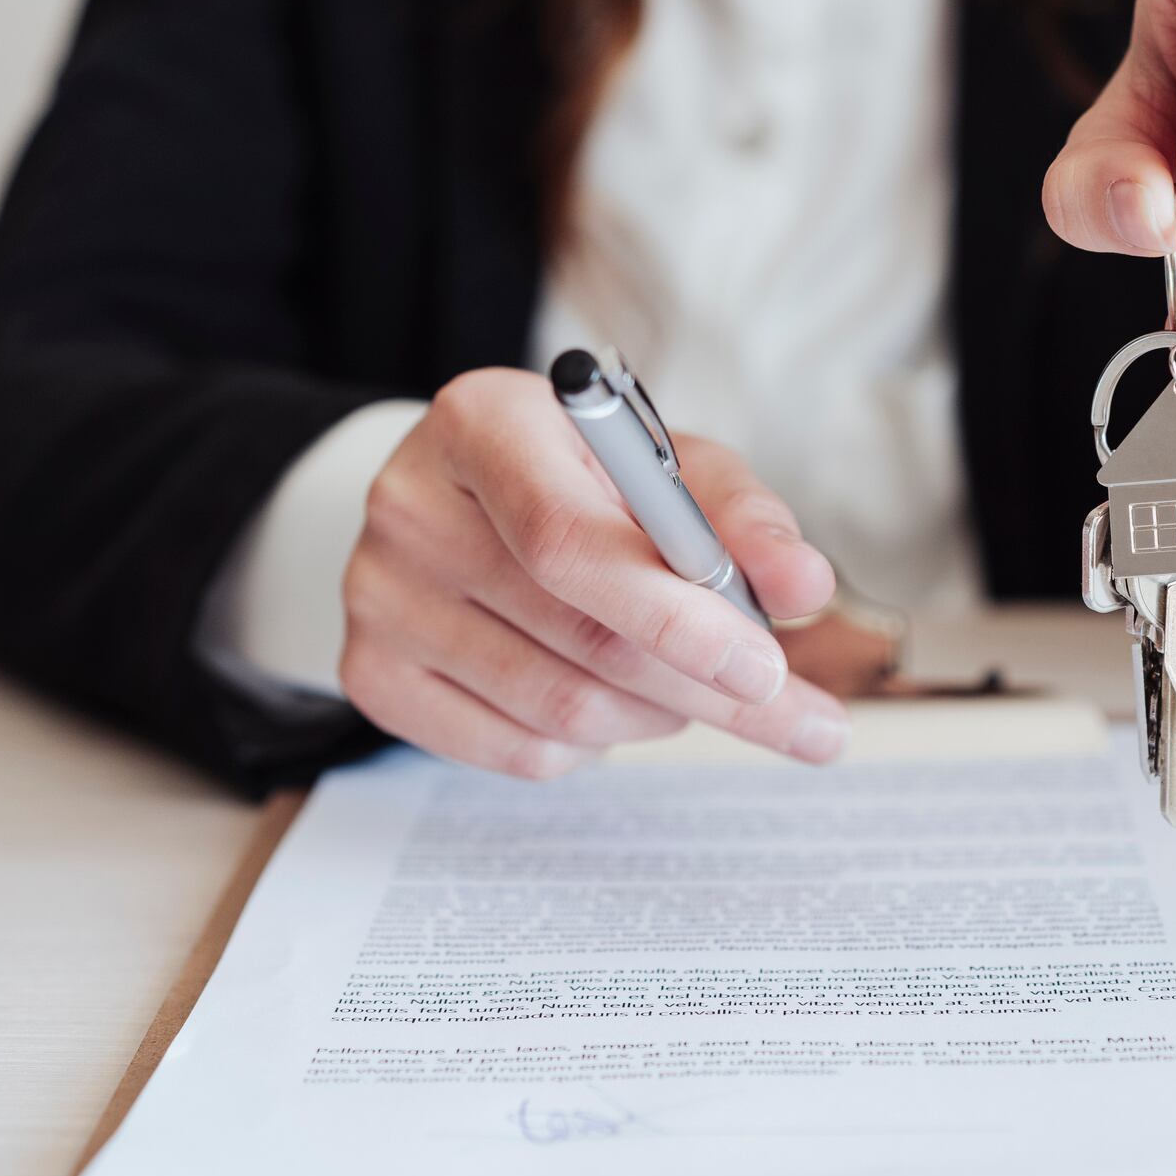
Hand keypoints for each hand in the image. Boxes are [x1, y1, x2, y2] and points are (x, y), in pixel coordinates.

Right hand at [338, 368, 847, 776]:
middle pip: (580, 638)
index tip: (767, 667)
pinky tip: (610, 701)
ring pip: (559, 710)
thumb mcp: (669, 468)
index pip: (570, 542)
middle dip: (707, 688)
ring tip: (687, 684)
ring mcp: (377, 597)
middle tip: (794, 715)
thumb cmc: (585, 479)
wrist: (466, 500)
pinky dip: (593, 746)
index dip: (676, 616)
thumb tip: (804, 585)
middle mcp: (409, 506)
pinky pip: (517, 753)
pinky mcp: (371, 675)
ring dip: (657, 715)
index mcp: (483, 422)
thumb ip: (742, 518)